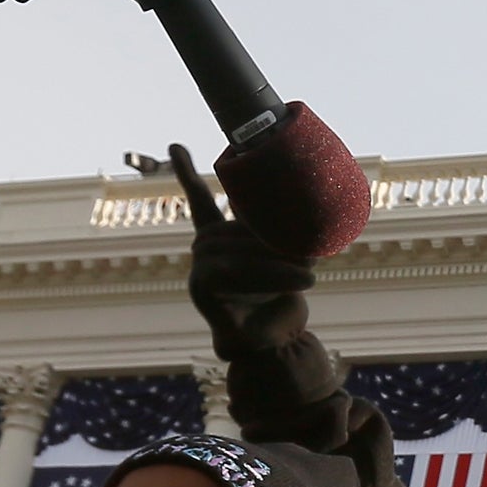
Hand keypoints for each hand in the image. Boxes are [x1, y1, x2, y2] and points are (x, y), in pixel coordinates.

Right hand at [172, 143, 315, 359]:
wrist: (275, 340)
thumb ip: (283, 228)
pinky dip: (270, 273)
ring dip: (281, 259)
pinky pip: (235, 268)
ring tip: (310, 271)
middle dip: (279, 240)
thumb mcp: (289, 253)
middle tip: (312, 256)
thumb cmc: (282, 296)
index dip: (187, 172)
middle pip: (241, 225)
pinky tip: (298, 278)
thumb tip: (306, 193)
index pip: (201, 199)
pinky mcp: (202, 287)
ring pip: (242, 246)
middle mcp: (204, 247)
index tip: (174, 146)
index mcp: (220, 236)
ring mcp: (199, 266)